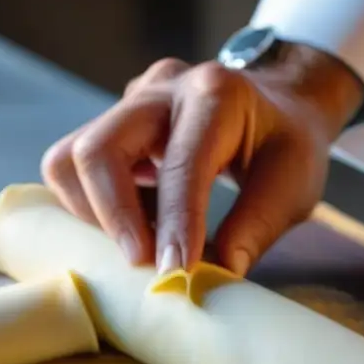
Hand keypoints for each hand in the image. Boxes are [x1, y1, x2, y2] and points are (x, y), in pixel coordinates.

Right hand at [41, 46, 363, 274]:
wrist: (277, 103)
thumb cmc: (286, 144)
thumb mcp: (294, 184)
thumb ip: (256, 227)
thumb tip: (217, 274)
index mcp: (215, 95)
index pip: (180, 164)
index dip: (173, 224)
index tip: (174, 272)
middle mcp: (161, 90)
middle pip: (98, 150)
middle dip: (112, 218)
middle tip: (141, 263)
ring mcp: (129, 103)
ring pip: (70, 159)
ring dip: (93, 214)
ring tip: (141, 241)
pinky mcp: (112, 124)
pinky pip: (76, 168)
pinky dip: (95, 207)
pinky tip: (139, 224)